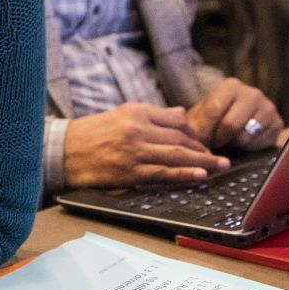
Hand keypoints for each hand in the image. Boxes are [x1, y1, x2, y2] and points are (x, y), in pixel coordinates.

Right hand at [62, 101, 229, 188]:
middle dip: (205, 149)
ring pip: (176, 155)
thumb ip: (154, 114)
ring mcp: (135, 152)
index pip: (176, 122)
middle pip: (180, 139)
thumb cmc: (93, 133)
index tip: (208, 144)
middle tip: (223, 158)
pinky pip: (162, 173)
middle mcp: (138, 130)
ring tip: (220, 167)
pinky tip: (199, 176)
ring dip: (202, 162)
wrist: (65, 151)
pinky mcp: (130, 172)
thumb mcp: (123, 113)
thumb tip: (182, 116)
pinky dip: (183, 174)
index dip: (195, 134)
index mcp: (138, 113)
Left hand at [185, 78, 282, 149]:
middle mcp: (252, 93)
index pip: (214, 110)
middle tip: (214, 143)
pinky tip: (243, 141)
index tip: (199, 140)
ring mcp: (267, 107)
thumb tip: (186, 137)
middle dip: (218, 139)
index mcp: (230, 86)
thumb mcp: (203, 114)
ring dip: (232, 144)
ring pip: (244, 137)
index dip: (203, 130)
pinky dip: (247, 148)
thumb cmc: (219, 116)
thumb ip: (193, 124)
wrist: (248, 119)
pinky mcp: (278, 124)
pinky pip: (257, 144)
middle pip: (230, 126)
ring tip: (228, 140)